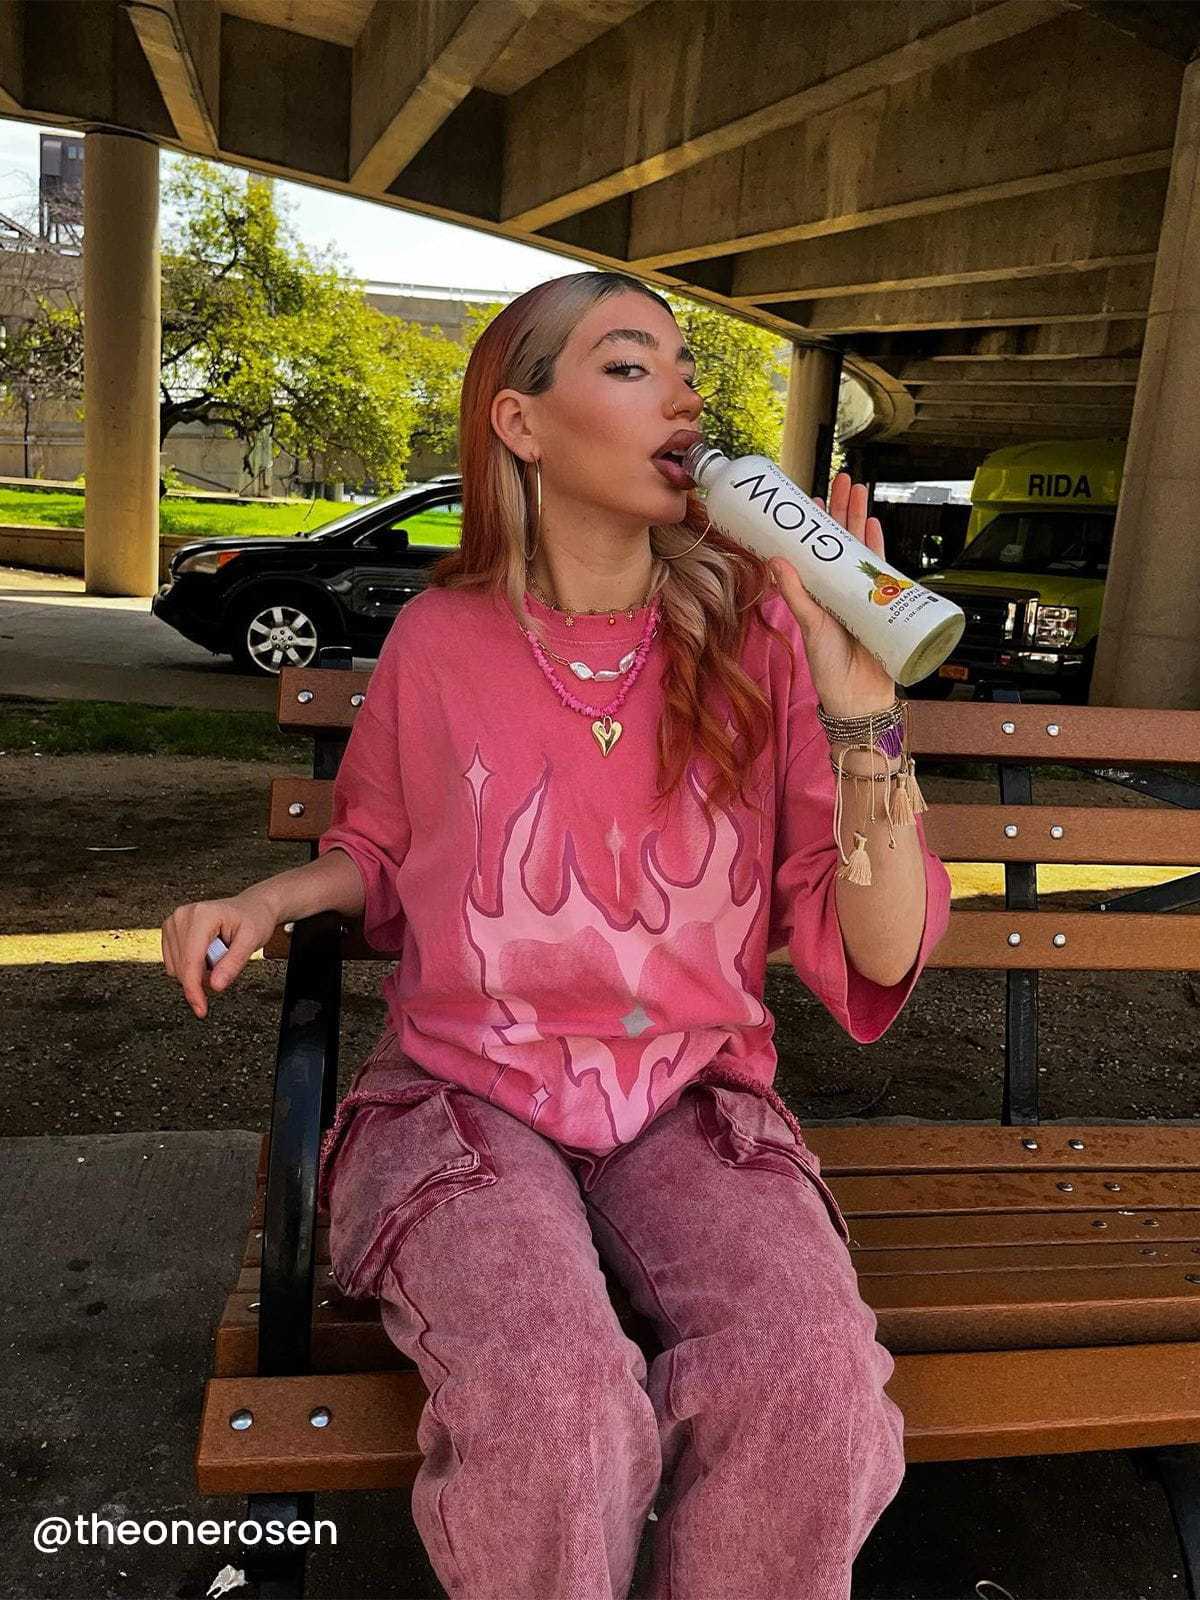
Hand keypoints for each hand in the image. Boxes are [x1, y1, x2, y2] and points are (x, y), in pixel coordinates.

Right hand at [161, 890, 279, 1018]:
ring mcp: (174, 922)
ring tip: (219, 954)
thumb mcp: (251, 941)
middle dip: (202, 978)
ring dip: (197, 972)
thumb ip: (233, 964)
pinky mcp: (171, 930)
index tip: (200, 1008)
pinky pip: (174, 962)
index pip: (191, 962)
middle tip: (226, 964)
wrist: (251, 908)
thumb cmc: (253, 919)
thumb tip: (215, 985)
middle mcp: (182, 916)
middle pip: (181, 967)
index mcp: (201, 916)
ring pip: (176, 967)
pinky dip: (192, 966)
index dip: (194, 990)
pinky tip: (207, 954)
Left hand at [767, 470, 896, 719]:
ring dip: (861, 517)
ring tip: (858, 489)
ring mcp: (864, 592)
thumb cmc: (829, 666)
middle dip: (842, 508)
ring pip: (862, 547)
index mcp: (819, 590)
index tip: (809, 498)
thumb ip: (794, 593)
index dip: (815, 524)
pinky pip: (883, 568)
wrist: (860, 696)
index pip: (816, 549)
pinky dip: (879, 546)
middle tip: (841, 479)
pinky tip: (875, 523)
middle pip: (842, 539)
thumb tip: (774, 559)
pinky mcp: (885, 602)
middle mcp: (840, 587)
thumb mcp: (809, 624)